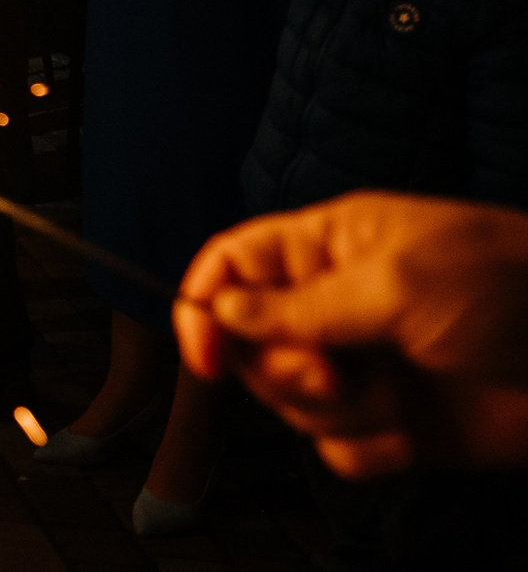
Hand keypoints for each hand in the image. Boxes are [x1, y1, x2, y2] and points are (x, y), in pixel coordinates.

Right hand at [175, 192, 527, 477]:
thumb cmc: (511, 290)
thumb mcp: (397, 283)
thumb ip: (300, 304)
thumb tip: (219, 311)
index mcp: (330, 249)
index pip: (231, 266)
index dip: (204, 307)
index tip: (207, 357)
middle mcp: (338, 308)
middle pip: (250, 347)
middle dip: (283, 371)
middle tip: (334, 372)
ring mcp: (368, 368)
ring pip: (292, 405)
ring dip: (337, 412)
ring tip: (395, 396)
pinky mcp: (399, 426)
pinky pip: (341, 452)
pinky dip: (371, 451)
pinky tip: (415, 432)